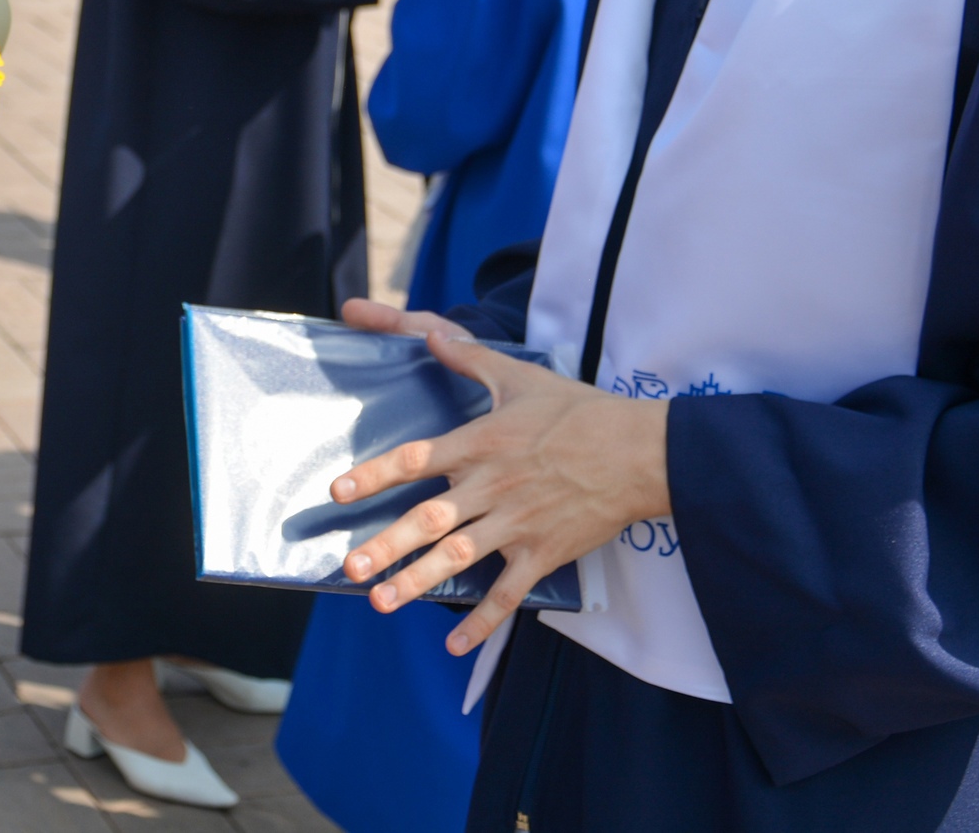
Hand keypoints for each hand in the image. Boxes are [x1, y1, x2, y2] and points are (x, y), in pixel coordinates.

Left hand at [329, 302, 669, 656]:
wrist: (639, 453)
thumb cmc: (579, 411)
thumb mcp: (521, 376)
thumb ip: (470, 358)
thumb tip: (432, 334)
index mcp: (481, 444)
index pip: (415, 459)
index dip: (375, 475)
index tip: (339, 492)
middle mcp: (491, 487)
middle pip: (428, 519)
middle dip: (386, 545)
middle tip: (349, 567)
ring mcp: (517, 524)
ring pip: (458, 558)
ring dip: (417, 582)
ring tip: (380, 602)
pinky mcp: (543, 554)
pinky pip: (508, 594)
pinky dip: (482, 621)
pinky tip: (454, 644)